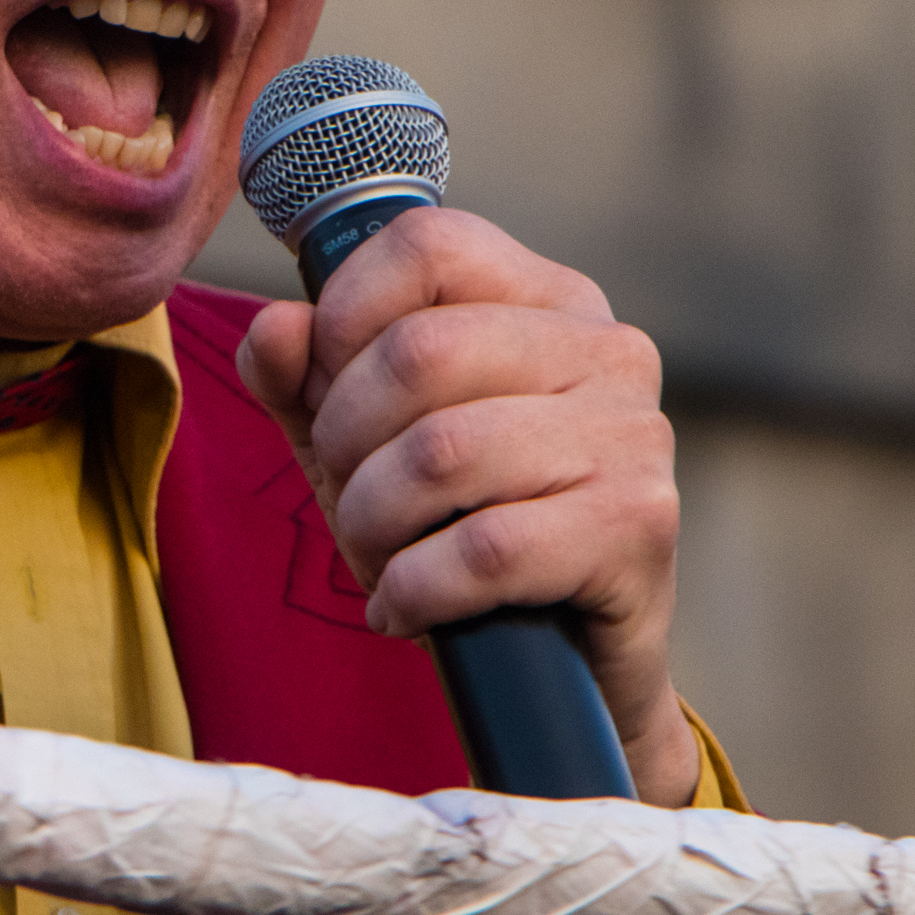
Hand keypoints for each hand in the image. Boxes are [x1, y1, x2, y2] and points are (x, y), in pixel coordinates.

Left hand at [234, 207, 699, 806]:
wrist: (568, 669)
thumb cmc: (460, 529)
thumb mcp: (365, 445)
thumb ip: (306, 378)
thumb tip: (276, 328)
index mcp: (547, 298)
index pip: (426, 245)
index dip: (344, 314)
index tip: (324, 388)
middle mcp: (607, 349)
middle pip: (418, 353)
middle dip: (345, 440)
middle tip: (349, 497)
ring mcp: (633, 434)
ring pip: (441, 453)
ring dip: (373, 522)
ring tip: (377, 556)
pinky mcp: (637, 527)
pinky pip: (483, 549)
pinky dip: (415, 588)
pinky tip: (405, 607)